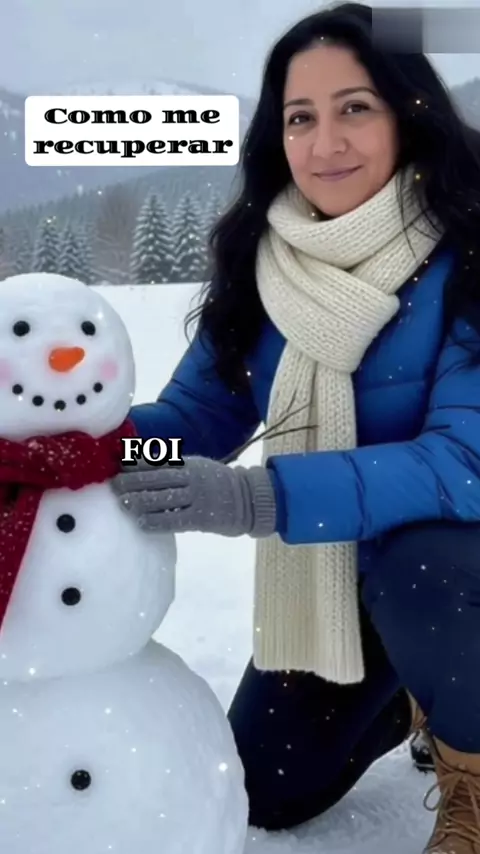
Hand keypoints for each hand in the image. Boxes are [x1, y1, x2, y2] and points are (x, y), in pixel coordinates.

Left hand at [111, 456, 276, 537]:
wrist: (248, 500)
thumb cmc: (217, 484)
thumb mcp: (198, 468)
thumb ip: (176, 468)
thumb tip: (143, 466)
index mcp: (190, 464)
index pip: (159, 462)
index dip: (137, 464)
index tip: (119, 467)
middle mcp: (192, 478)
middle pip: (156, 479)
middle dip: (132, 482)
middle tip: (113, 485)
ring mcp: (197, 498)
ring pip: (162, 499)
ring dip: (139, 501)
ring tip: (122, 503)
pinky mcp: (201, 518)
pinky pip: (174, 520)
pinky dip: (155, 521)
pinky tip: (141, 522)